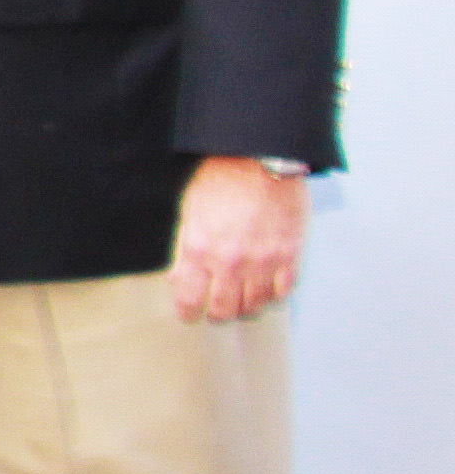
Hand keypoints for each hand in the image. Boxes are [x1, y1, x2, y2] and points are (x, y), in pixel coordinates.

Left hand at [169, 156, 309, 323]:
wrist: (260, 159)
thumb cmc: (221, 179)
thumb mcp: (189, 212)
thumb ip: (186, 248)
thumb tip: (183, 276)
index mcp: (198, 249)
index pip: (189, 298)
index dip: (188, 312)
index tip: (188, 314)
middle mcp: (229, 261)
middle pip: (224, 309)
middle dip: (218, 314)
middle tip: (217, 311)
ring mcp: (262, 261)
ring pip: (254, 305)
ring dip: (246, 308)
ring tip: (241, 303)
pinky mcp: (289, 255)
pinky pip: (282, 292)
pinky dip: (273, 296)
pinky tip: (266, 290)